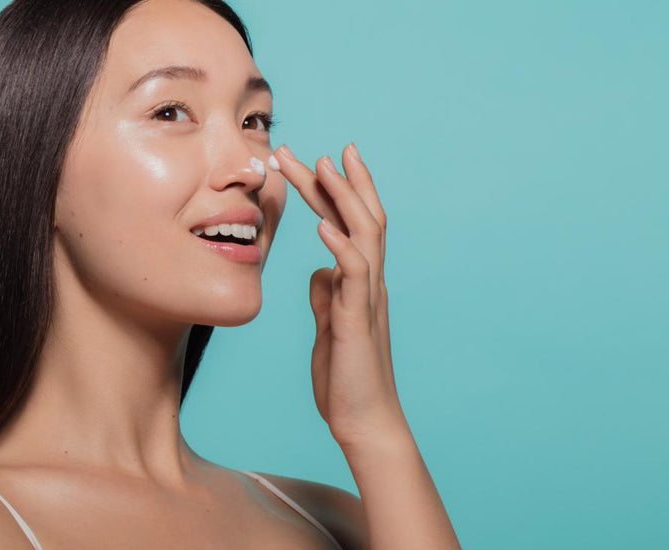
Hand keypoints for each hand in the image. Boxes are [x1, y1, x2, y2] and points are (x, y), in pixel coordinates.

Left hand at [272, 143, 404, 446]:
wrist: (363, 421)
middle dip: (332, 181)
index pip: (348, 223)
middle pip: (357, 217)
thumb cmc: (346, 376)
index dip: (333, 190)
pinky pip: (354, 277)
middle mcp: (367, 282)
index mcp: (357, 281)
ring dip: (343, 199)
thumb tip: (317, 271)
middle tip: (304, 148)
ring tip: (322, 166)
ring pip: (364, 235)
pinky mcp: (358, 321)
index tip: (316, 158)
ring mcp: (366, 298)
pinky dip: (341, 249)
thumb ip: (325, 295)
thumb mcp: (327, 326)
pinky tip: (324, 229)